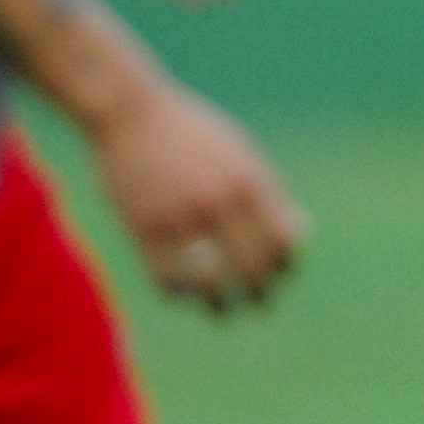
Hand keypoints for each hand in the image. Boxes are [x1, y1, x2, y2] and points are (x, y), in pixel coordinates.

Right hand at [90, 79, 306, 314]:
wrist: (131, 111)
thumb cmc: (190, 133)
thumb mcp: (238, 152)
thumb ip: (265, 191)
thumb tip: (292, 234)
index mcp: (250, 181)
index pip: (281, 240)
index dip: (285, 265)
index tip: (281, 276)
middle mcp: (220, 201)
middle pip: (250, 266)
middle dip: (259, 293)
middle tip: (260, 306)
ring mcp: (181, 216)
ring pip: (208, 280)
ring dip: (218, 304)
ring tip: (222, 312)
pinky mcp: (144, 227)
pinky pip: (166, 276)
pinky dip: (177, 293)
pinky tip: (181, 296)